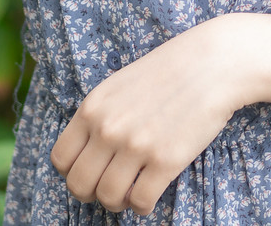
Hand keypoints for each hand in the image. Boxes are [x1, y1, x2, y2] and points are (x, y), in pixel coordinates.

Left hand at [49, 13, 270, 216]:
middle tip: (107, 188)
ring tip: (130, 192)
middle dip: (90, 193)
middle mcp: (108, 128)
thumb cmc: (165, 73)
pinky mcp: (166, 161)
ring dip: (117, 203)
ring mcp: (136, 146)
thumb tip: (87, 153)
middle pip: (79, 185)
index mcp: (92, 108)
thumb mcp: (117, 86)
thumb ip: (98, 116)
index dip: (72, 172)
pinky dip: (142, 206)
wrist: (210, 65)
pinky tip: (149, 193)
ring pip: (108, 198)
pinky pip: (141, 202)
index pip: (60, 159)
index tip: (90, 171)